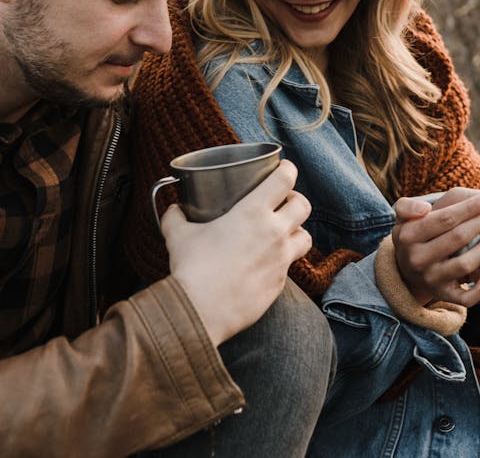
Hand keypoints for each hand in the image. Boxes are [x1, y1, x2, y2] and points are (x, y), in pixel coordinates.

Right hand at [162, 160, 311, 345]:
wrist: (200, 310)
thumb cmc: (191, 268)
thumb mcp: (178, 235)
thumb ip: (176, 218)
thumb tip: (173, 210)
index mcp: (252, 212)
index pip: (285, 180)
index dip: (288, 170)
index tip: (284, 169)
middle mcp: (274, 233)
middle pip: (303, 205)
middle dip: (296, 200)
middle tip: (283, 202)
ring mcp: (280, 260)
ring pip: (306, 237)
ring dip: (297, 231)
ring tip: (283, 233)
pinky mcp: (279, 284)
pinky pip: (289, 267)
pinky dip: (282, 261)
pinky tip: (265, 264)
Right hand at [391, 187, 479, 307]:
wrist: (406, 269)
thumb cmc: (413, 235)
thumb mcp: (403, 217)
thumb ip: (408, 206)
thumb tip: (425, 209)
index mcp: (408, 236)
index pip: (445, 219)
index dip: (470, 207)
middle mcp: (417, 260)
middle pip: (458, 238)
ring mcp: (431, 279)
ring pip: (465, 264)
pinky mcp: (443, 295)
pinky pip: (466, 297)